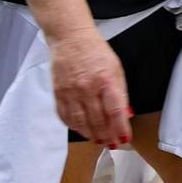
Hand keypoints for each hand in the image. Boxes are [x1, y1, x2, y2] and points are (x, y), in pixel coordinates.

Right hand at [50, 31, 131, 147]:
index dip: (120, 128)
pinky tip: (79, 129)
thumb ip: (120, 93)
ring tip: (97, 140)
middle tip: (111, 144)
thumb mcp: (116, 70)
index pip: (115, 112)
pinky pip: (64, 114)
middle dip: (106, 135)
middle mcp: (87, 88)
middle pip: (97, 120)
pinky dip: (72, 125)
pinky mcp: (58, 91)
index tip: (124, 139)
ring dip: (90, 134)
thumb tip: (124, 115)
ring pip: (80, 121)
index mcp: (106, 81)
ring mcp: (70, 91)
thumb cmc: (95, 52)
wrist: (70, 38)